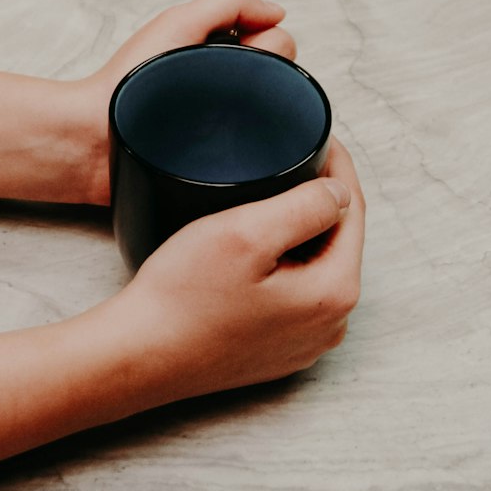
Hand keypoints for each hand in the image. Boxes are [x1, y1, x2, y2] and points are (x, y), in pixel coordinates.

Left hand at [73, 0, 295, 204]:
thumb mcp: (178, 24)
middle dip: (263, 75)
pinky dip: (255, 144)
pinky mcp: (222, 162)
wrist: (96, 138)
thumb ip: (229, 4)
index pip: (279, 43)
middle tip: (222, 84)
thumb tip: (278, 12)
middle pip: (281, 75)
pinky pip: (259, 152)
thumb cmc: (128, 82)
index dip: (266, 46)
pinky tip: (230, 141)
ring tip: (221, 114)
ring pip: (275, 113)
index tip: (235, 55)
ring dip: (260, 110)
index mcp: (221, 53)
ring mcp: (226, 125)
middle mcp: (228, 87)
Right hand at [105, 137, 365, 400]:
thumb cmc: (183, 298)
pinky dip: (283, 264)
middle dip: (319, 198)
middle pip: (337, 240)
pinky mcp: (277, 350)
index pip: (352, 210)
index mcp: (334, 292)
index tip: (316, 134)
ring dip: (300, 231)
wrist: (138, 357)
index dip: (336, 165)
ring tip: (269, 198)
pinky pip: (295, 293)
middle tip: (291, 160)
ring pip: (316, 266)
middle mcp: (330, 325)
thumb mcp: (246, 233)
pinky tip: (253, 250)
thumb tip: (339, 191)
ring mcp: (304, 343)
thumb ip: (305, 206)